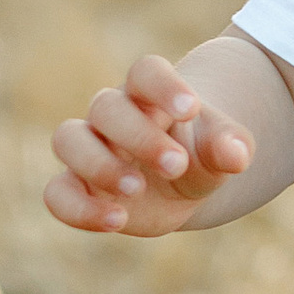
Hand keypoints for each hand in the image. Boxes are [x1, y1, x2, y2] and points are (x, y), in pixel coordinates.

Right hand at [46, 54, 254, 234]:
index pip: (146, 71)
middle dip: (140, 136)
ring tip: (136, 190)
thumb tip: (237, 154)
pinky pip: (56, 193)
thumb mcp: (222, 151)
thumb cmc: (200, 155)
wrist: (181, 185)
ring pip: (68, 139)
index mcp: (150, 94)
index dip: (164, 85)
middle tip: (176, 165)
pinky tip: (117, 221)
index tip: (191, 110)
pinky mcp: (77, 187)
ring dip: (100, 165)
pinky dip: (79, 208)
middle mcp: (113, 116)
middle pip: (106, 106)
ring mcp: (90, 150)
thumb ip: (230, 146)